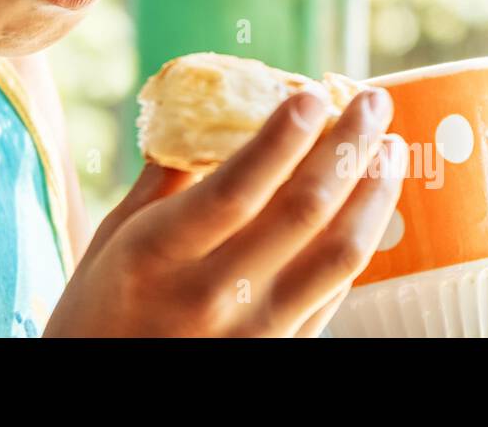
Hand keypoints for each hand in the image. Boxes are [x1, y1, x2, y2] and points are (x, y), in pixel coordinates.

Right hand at [43, 87, 406, 336]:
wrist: (100, 401)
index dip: (282, 137)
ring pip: (338, 256)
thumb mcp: (112, 238)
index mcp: (158, 254)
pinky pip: (335, 293)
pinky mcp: (282, 354)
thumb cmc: (97, 312)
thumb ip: (162, 177)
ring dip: (373, 194)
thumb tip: (205, 111)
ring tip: (390, 150)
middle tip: (372, 101)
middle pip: (301, 212)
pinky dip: (359, 242)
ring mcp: (254, 332)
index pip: (235, 188)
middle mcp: (212, 295)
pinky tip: (367, 207)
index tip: (314, 91)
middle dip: (347, 147)